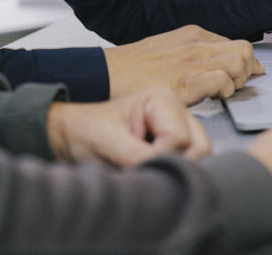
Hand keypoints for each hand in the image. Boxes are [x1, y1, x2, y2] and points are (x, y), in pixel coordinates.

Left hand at [47, 87, 210, 167]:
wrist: (71, 134)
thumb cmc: (85, 131)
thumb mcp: (106, 141)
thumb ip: (136, 155)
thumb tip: (164, 172)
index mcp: (162, 99)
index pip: (180, 138)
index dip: (159, 157)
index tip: (133, 163)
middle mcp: (178, 110)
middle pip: (200, 146)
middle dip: (174, 163)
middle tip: (143, 167)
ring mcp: (181, 125)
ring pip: (200, 156)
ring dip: (174, 167)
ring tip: (144, 165)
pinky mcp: (179, 141)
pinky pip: (191, 161)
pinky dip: (173, 170)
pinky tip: (150, 166)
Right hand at [103, 25, 264, 104]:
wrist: (101, 77)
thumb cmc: (130, 71)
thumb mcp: (166, 52)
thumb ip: (195, 55)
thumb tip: (221, 66)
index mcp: (192, 36)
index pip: (236, 43)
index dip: (246, 62)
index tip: (246, 75)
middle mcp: (194, 45)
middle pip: (244, 50)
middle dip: (247, 70)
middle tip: (234, 85)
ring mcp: (190, 62)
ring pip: (238, 62)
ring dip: (238, 80)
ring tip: (224, 92)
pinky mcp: (184, 82)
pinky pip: (222, 81)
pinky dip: (225, 91)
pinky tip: (214, 98)